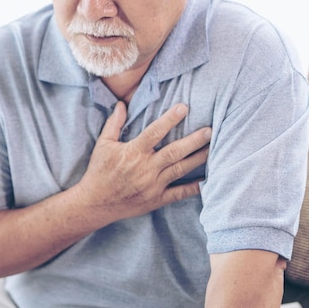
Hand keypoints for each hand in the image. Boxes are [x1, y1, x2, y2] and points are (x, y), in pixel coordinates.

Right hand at [76, 101, 210, 221]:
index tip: (184, 107)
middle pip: (174, 151)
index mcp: (133, 152)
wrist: (95, 203)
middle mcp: (145, 168)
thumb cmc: (98, 172)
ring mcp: (153, 185)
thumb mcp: (103, 145)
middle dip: (194, 140)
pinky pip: (179, 193)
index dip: (170, 119)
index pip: (155, 132)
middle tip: (210, 130)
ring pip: (180, 169)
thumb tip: (121, 104)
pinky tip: (206, 179)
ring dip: (198, 158)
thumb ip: (114, 124)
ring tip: (213, 148)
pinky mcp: (156, 199)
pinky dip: (194, 188)